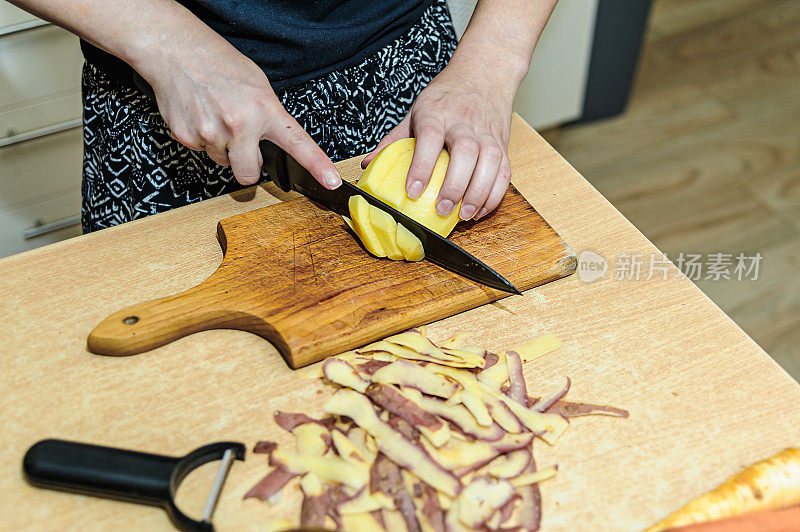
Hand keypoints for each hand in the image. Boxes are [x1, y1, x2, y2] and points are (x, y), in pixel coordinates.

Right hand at [140, 34, 339, 188]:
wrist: (175, 51)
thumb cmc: (217, 63)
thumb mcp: (257, 85)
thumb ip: (268, 116)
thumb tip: (272, 141)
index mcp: (265, 109)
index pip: (298, 144)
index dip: (318, 165)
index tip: (331, 181)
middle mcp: (240, 124)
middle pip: (249, 174)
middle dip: (246, 163)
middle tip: (240, 140)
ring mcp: (212, 133)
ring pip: (224, 163)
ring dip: (222, 147)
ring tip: (216, 116)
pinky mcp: (188, 138)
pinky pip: (202, 152)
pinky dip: (202, 140)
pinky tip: (201, 116)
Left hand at [363, 66, 514, 219]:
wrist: (485, 73)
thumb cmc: (446, 96)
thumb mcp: (416, 110)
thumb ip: (394, 139)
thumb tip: (369, 165)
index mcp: (436, 111)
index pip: (429, 137)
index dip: (422, 165)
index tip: (413, 191)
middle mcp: (464, 121)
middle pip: (466, 151)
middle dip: (455, 184)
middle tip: (441, 209)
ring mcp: (487, 132)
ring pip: (491, 162)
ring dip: (478, 192)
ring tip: (464, 215)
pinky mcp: (503, 144)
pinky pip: (504, 171)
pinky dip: (495, 194)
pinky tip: (480, 209)